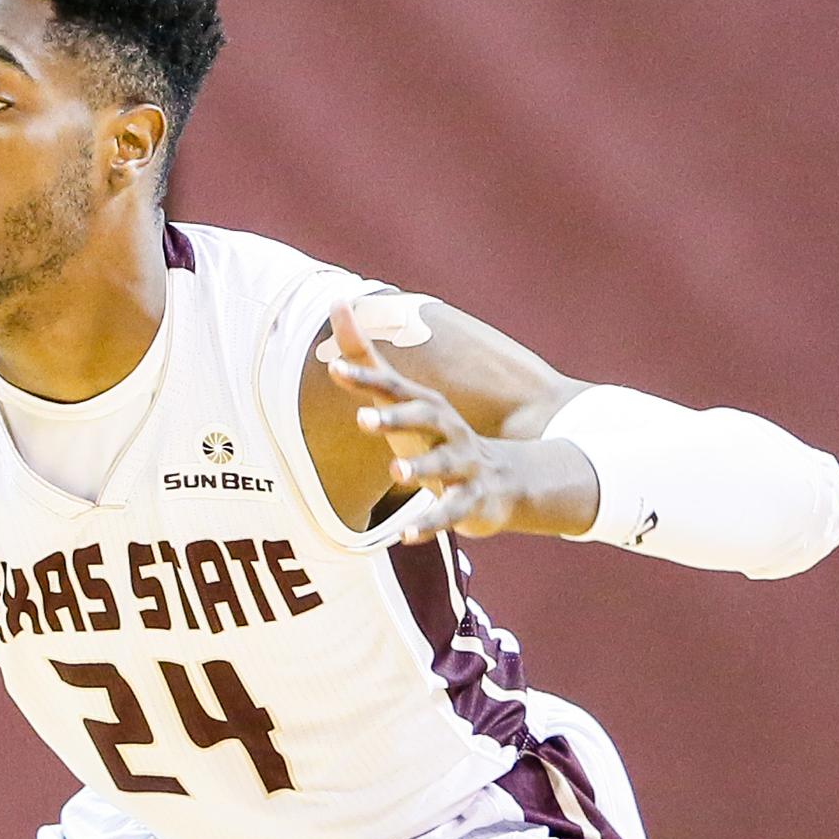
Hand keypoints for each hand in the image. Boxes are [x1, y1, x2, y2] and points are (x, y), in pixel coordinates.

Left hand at [325, 302, 530, 541]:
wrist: (504, 482)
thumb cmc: (436, 437)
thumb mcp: (402, 401)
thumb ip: (368, 359)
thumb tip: (338, 302)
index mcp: (427, 407)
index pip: (394, 387)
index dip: (366, 378)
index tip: (335, 368)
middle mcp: (447, 430)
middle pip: (424, 418)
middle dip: (395, 418)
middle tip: (362, 418)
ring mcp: (462, 465)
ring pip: (443, 465)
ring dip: (421, 468)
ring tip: (395, 473)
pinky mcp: (471, 502)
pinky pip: (450, 513)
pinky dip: (429, 524)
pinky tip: (406, 536)